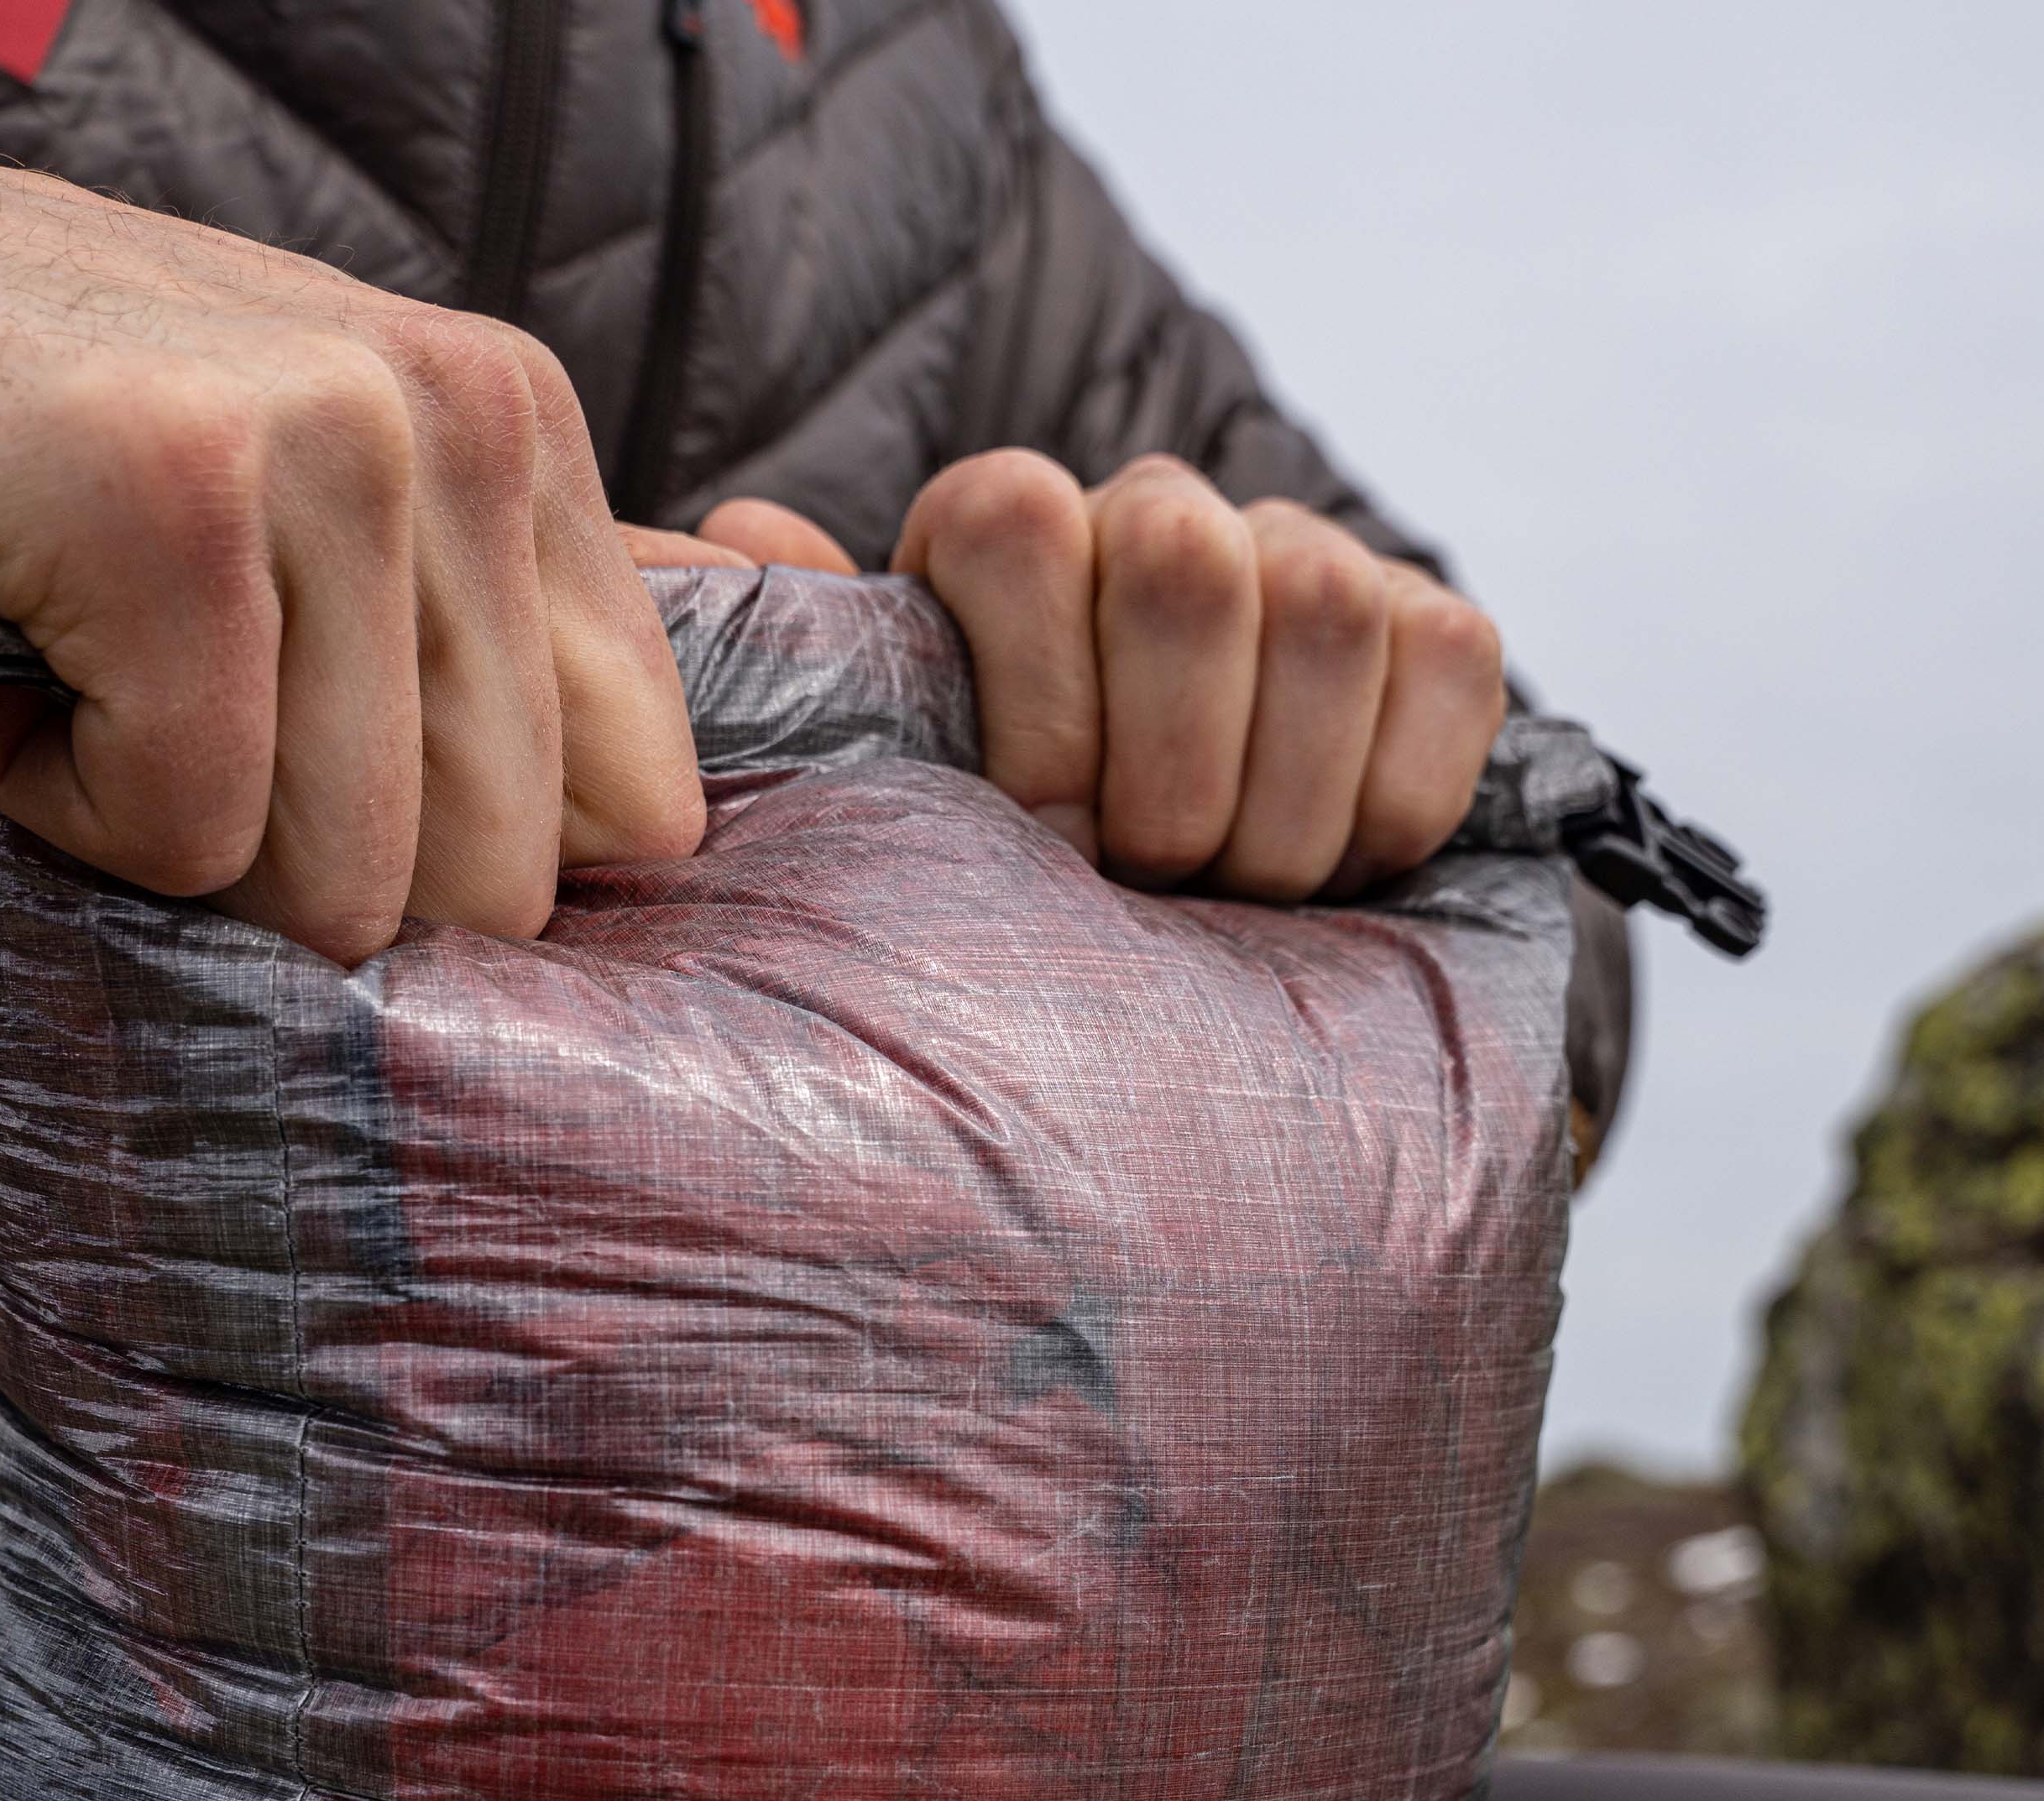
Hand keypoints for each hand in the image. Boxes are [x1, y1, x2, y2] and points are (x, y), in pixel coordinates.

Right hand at [0, 76, 703, 964]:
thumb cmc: (27, 458)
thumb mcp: (302, 522)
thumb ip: (487, 642)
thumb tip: (667, 827)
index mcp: (517, 432)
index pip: (636, 794)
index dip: (470, 862)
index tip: (315, 783)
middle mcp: (452, 418)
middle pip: (494, 872)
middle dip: (311, 872)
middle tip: (173, 729)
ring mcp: (319, 441)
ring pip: (345, 875)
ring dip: (174, 839)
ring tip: (87, 677)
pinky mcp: (166, 502)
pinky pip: (183, 834)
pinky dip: (64, 807)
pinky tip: (7, 664)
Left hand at [641, 452, 1504, 900]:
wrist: (1177, 896)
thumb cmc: (1008, 849)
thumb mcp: (897, 776)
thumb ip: (829, 674)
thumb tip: (742, 537)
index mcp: (1009, 533)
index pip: (1015, 521)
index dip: (1035, 698)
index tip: (1042, 833)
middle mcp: (1160, 516)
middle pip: (1186, 565)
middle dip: (1170, 769)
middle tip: (1147, 877)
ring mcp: (1304, 558)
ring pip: (1323, 612)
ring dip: (1279, 800)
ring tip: (1236, 893)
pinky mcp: (1430, 625)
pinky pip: (1445, 662)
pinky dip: (1393, 790)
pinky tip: (1340, 863)